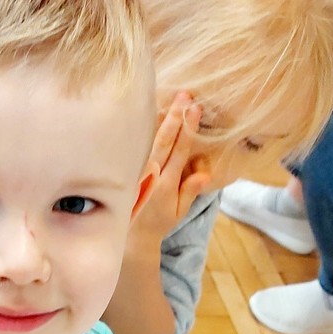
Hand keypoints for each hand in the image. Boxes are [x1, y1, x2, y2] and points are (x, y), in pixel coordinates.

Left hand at [133, 91, 210, 244]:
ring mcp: (138, 171)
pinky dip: (144, 129)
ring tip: (171, 99)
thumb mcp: (179, 211)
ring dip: (161, 118)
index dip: (188, 129)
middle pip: (164, 140)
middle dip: (176, 116)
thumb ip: (190, 191)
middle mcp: (151, 175)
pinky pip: (137, 146)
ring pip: (149, 139)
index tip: (195, 109)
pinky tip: (149, 113)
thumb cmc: (158, 223)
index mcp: (166, 184)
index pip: (180, 150)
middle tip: (185, 95)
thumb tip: (204, 174)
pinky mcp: (128, 171)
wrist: (131, 238)